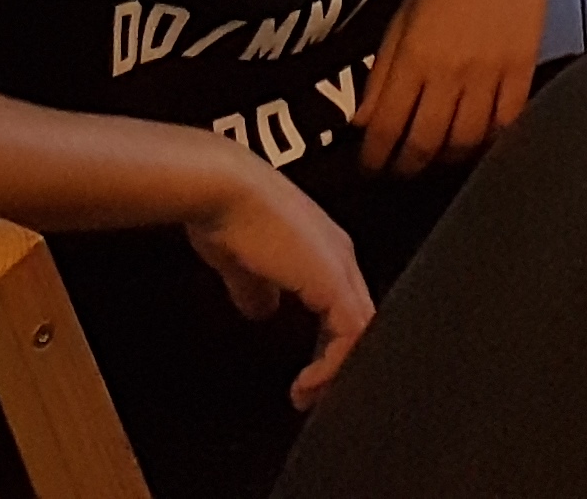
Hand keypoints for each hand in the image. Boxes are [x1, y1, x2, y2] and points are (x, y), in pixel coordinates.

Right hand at [183, 155, 374, 408]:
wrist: (225, 189)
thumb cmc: (226, 215)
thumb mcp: (243, 264)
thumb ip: (256, 288)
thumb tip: (261, 312)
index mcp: (323, 253)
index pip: (342, 307)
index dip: (328, 345)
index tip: (306, 374)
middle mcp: (340, 258)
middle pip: (358, 321)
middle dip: (337, 363)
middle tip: (313, 395)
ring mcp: (341, 269)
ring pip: (361, 331)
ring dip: (336, 370)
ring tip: (309, 396)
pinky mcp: (334, 282)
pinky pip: (351, 334)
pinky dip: (333, 365)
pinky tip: (307, 383)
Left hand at [356, 0, 550, 173]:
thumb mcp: (401, 17)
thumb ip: (381, 72)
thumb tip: (361, 122)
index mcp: (413, 54)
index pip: (386, 125)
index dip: (374, 157)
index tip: (370, 167)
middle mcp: (450, 70)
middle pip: (426, 142)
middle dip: (408, 166)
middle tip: (400, 171)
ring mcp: (490, 72)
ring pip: (467, 140)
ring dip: (448, 157)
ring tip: (437, 157)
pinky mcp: (523, 70)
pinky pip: (506, 123)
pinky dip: (490, 141)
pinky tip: (478, 141)